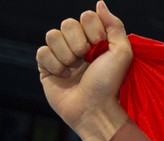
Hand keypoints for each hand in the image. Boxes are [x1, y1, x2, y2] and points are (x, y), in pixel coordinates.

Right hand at [37, 1, 131, 140]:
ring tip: (75, 70)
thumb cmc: (110, 83)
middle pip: (67, 23)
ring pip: (51, 35)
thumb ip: (115, 26)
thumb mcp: (122, 53)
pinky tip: (64, 76)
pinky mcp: (46, 67)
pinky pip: (41, 52)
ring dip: (66, 55)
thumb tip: (99, 3)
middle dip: (79, 43)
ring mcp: (61, 55)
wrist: (94, 108)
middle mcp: (77, 45)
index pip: (86, 16)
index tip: (100, 47)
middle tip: (86, 59)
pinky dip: (54, 65)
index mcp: (96, 40)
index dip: (93, 30)